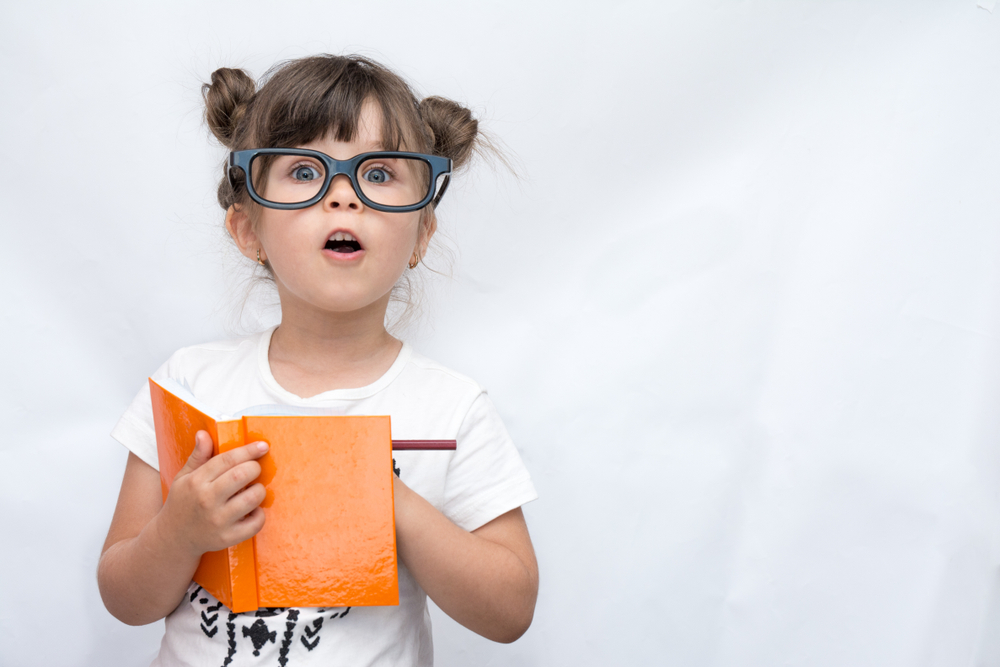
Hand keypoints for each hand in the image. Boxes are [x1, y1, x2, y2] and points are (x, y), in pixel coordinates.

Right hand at [158, 431, 268, 557]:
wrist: (172, 539)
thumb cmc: (183, 503)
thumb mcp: (184, 477)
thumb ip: (198, 456)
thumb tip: (203, 434)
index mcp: (196, 482)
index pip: (227, 460)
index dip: (248, 450)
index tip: (263, 446)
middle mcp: (206, 500)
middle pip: (241, 475)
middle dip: (255, 468)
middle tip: (254, 470)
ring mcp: (218, 521)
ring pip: (252, 498)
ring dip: (259, 490)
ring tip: (252, 490)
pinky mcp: (227, 538)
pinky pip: (256, 523)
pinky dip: (260, 515)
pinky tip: (252, 511)